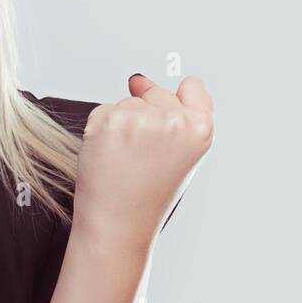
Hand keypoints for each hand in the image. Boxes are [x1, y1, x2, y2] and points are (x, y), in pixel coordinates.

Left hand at [72, 73, 213, 251]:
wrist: (118, 222)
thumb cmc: (148, 193)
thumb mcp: (180, 153)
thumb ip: (173, 113)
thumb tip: (137, 79)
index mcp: (200, 129)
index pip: (193, 87)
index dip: (176, 102)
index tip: (167, 122)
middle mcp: (173, 121)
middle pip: (155, 93)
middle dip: (145, 116)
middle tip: (141, 156)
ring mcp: (140, 119)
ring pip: (127, 102)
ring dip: (121, 124)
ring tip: (125, 159)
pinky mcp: (109, 121)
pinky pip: (103, 110)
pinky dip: (101, 129)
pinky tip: (108, 154)